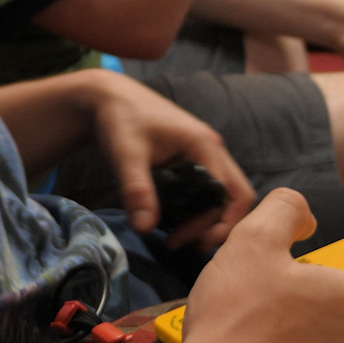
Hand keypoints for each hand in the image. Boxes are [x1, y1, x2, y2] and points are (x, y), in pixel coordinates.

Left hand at [87, 72, 256, 248]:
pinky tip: (173, 222)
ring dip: (206, 220)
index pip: (232, 193)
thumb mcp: (125, 153)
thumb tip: (145, 228)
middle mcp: (212, 150)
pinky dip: (197, 210)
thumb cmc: (120, 119)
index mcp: (204, 145)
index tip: (189, 243)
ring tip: (175, 238)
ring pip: (221, 195)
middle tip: (178, 244)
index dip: (219, 223)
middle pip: (234, 196)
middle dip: (215, 226)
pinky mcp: (193, 160)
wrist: (110, 98)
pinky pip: (207, 190)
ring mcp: (204, 154)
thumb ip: (137, 189)